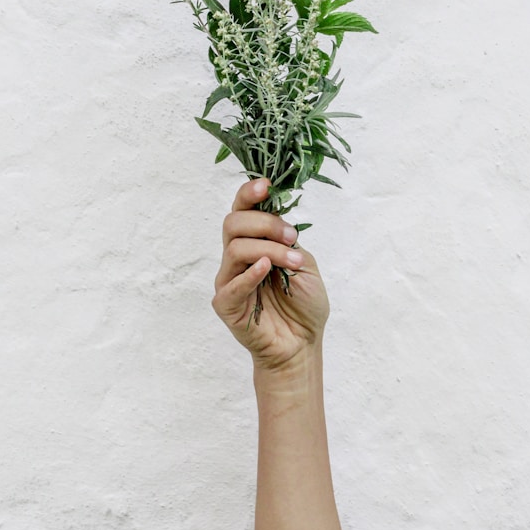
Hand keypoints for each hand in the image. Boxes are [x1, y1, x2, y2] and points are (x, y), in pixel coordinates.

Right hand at [212, 177, 329, 374]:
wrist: (302, 344)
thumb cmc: (303, 304)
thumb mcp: (304, 262)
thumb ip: (287, 240)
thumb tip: (277, 218)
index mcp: (254, 242)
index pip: (242, 210)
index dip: (249, 193)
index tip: (266, 186)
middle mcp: (237, 257)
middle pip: (233, 223)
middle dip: (265, 223)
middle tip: (291, 236)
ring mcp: (228, 280)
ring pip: (236, 248)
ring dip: (269, 249)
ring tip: (293, 262)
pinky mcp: (225, 304)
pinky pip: (232, 284)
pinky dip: (250, 274)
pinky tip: (266, 269)